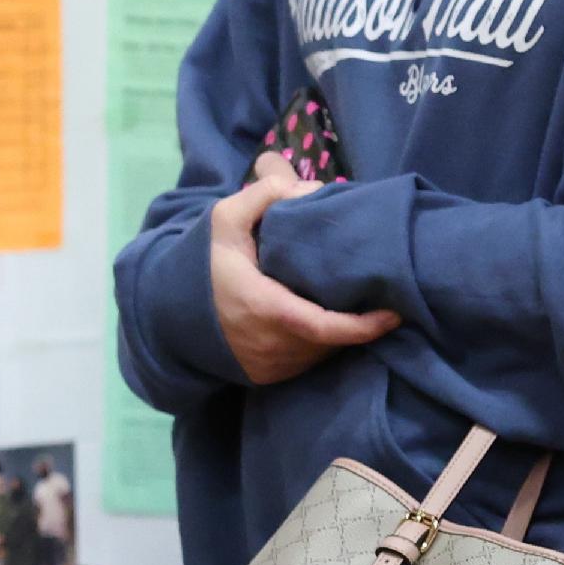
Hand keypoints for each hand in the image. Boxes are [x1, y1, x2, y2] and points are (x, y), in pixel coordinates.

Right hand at [209, 157, 399, 386]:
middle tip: (380, 296)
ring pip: (321, 352)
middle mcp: (272, 345)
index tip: (393, 314)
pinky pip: (307, 360)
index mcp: (265, 309)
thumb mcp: (225, 220)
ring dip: (341, 332)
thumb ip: (264, 195)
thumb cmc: (205, 265)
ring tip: (358, 305)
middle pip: (331, 338)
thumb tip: (310, 188)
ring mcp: (271, 365)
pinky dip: (322, 342)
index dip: (363, 326)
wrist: (170, 314)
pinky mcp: (269, 377)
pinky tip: (328, 320)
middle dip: (358, 321)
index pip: (325, 327)